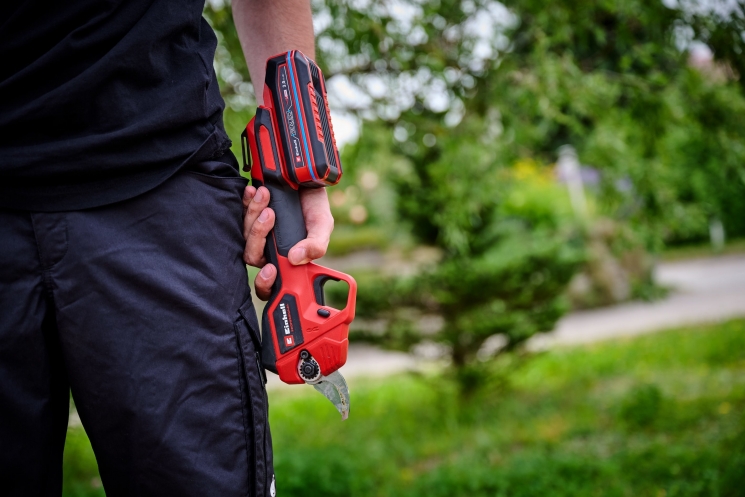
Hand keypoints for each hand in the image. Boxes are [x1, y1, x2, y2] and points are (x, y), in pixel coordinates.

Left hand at [242, 185, 333, 299]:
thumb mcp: (322, 225)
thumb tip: (296, 258)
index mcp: (287, 260)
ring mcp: (257, 234)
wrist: (305, 179)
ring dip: (253, 214)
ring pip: (244, 235)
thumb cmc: (314, 207)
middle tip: (270, 214)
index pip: (270, 284)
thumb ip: (316, 245)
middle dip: (258, 234)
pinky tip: (253, 191)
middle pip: (253, 255)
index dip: (265, 283)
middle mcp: (269, 250)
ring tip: (265, 195)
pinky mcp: (248, 217)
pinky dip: (246, 202)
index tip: (271, 269)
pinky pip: (238, 215)